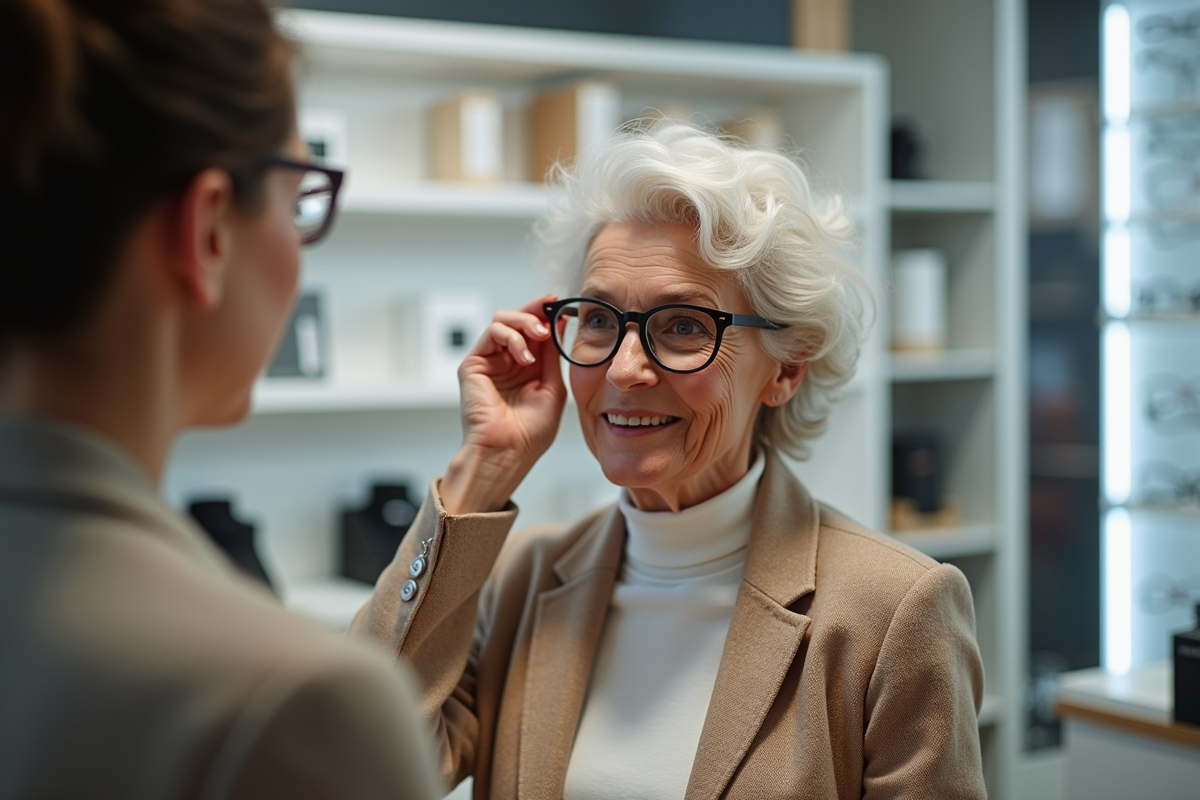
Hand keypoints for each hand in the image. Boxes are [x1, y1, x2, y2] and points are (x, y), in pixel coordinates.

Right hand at [440, 296, 566, 513]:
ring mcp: (490, 362)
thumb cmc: (530, 432)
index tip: (560, 303)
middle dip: (535, 311)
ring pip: (502, 321)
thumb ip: (553, 354)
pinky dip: (511, 337)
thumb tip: (559, 323)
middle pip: (517, 319)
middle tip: (550, 311)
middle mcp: (508, 362)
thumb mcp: (553, 387)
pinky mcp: (473, 364)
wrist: (508, 452)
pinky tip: (524, 356)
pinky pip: (491, 334)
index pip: (535, 330)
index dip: (546, 313)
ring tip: (539, 336)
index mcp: (528, 367)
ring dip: (524, 322)